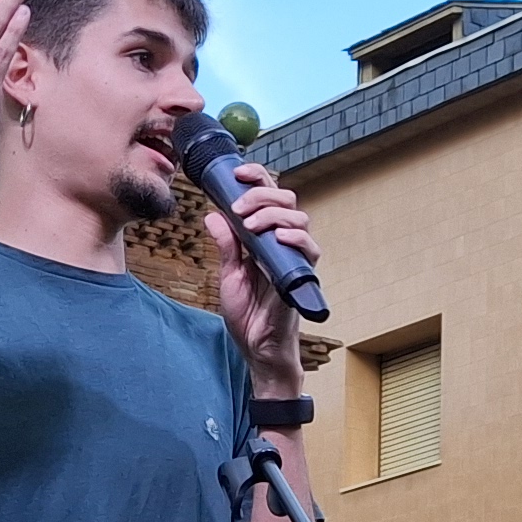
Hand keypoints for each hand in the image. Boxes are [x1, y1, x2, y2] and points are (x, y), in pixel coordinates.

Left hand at [201, 160, 319, 385]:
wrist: (257, 348)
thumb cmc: (248, 314)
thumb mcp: (229, 275)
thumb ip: (226, 245)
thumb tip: (212, 214)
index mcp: (264, 237)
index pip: (267, 197)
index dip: (256, 179)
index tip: (236, 173)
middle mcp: (283, 242)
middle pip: (286, 199)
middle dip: (261, 195)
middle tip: (238, 207)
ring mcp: (294, 257)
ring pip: (298, 217)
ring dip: (272, 214)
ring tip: (250, 226)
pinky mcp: (302, 275)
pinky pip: (309, 247)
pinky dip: (294, 236)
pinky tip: (277, 237)